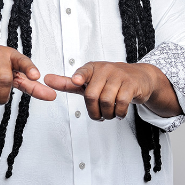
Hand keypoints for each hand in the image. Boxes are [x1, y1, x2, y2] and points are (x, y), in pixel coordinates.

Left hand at [44, 62, 181, 119]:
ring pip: (106, 101)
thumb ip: (68, 83)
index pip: (83, 72)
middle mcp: (105, 69)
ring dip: (107, 114)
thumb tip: (46, 80)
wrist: (138, 77)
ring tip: (109, 115)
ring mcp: (119, 76)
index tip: (76, 81)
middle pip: (92, 95)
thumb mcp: (89, 81)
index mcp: (92, 68)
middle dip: (93, 111)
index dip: (79, 77)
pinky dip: (119, 113)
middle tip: (98, 116)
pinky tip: (119, 113)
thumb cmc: (109, 80)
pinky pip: (121, 103)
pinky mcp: (131, 84)